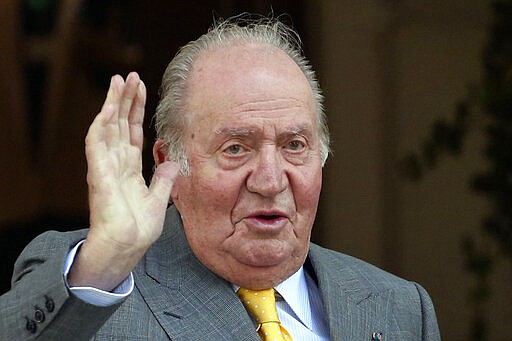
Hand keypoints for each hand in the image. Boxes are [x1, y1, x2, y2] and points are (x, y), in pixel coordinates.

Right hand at [68, 72, 179, 290]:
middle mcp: (116, 163)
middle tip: (130, 76)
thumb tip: (173, 162)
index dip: (136, 111)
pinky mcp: (99, 172)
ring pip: (107, 126)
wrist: (127, 246)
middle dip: (125, 99)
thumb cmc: (139, 229)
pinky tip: (110, 105)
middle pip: (120, 123)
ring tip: (119, 80)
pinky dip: (103, 123)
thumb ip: (164, 180)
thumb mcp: (159, 199)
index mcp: (130, 168)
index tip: (141, 90)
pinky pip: (97, 142)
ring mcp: (106, 166)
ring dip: (113, 103)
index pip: (132, 132)